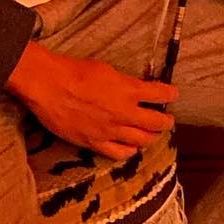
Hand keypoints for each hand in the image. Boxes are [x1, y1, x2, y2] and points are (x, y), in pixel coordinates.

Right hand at [5, 42, 176, 158]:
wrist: (50, 86)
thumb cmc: (75, 72)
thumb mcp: (107, 70)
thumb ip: (124, 83)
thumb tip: (132, 88)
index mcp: (129, 90)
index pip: (160, 94)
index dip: (170, 94)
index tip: (173, 94)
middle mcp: (124, 113)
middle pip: (156, 123)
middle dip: (165, 122)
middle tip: (168, 120)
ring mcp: (110, 130)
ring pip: (141, 140)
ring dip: (151, 137)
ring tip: (153, 135)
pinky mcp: (94, 142)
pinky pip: (119, 153)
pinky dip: (129, 151)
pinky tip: (132, 148)